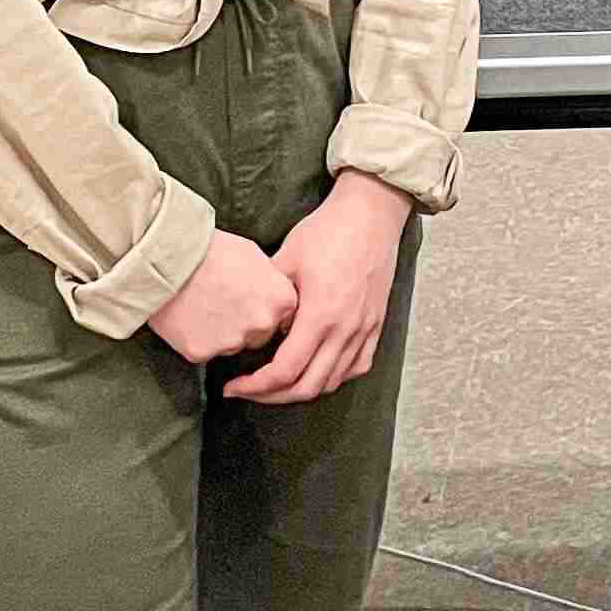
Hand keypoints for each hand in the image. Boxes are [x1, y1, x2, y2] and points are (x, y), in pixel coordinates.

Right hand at [150, 227, 297, 364]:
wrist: (169, 258)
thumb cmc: (212, 249)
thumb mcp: (254, 255)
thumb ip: (270, 282)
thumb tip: (272, 294)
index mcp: (282, 300)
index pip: (283, 317)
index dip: (263, 308)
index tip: (247, 298)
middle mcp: (262, 325)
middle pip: (259, 336)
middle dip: (245, 324)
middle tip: (222, 301)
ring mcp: (233, 342)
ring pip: (231, 345)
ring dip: (221, 333)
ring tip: (202, 304)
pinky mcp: (202, 352)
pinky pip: (204, 351)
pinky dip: (196, 339)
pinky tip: (187, 316)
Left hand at [224, 175, 412, 405]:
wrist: (370, 214)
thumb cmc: (328, 231)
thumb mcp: (285, 260)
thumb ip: (268, 300)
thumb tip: (254, 327)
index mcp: (321, 314)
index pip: (285, 370)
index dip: (255, 386)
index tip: (234, 386)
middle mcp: (346, 329)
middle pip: (307, 387)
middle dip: (272, 396)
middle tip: (248, 391)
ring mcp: (365, 329)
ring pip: (332, 382)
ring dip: (301, 390)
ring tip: (276, 384)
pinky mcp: (376, 325)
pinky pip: (356, 367)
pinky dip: (332, 378)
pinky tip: (315, 371)